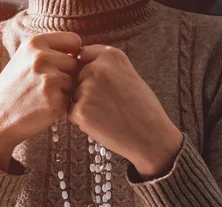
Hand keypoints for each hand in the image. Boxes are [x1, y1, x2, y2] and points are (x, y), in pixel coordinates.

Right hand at [0, 32, 80, 171]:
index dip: (73, 53)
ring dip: (65, 91)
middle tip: (46, 86)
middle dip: (68, 75)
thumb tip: (81, 51)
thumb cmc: (13, 90)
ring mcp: (49, 80)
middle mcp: (42, 58)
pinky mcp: (55, 101)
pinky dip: (61, 106)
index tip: (63, 64)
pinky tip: (43, 108)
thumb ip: (49, 52)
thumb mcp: (23, 60)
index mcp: (34, 43)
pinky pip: (70, 100)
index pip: (74, 40)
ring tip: (43, 97)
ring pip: (74, 82)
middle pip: (76, 63)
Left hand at [67, 45, 182, 179]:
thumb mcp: (128, 74)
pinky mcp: (81, 110)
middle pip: (76, 76)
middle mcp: (97, 68)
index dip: (89, 70)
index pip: (83, 55)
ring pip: (73, 95)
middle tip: (110, 103)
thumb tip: (79, 62)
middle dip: (86, 89)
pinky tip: (102, 123)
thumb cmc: (142, 108)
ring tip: (108, 114)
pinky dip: (83, 120)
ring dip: (85, 105)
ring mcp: (87, 89)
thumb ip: (106, 66)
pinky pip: (71, 112)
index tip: (102, 83)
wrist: (150, 136)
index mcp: (111, 55)